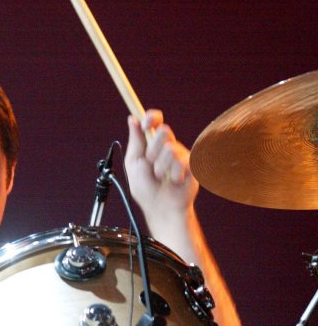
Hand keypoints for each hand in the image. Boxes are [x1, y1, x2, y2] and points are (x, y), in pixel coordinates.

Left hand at [124, 109, 198, 225]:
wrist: (159, 208)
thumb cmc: (145, 189)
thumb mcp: (133, 163)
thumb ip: (135, 141)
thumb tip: (132, 119)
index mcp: (152, 144)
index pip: (156, 120)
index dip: (152, 117)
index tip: (146, 123)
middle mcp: (168, 146)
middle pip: (164, 131)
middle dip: (153, 150)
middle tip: (150, 164)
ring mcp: (181, 155)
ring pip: (170, 148)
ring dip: (160, 166)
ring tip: (161, 177)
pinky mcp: (192, 165)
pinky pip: (181, 162)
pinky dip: (172, 174)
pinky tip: (173, 181)